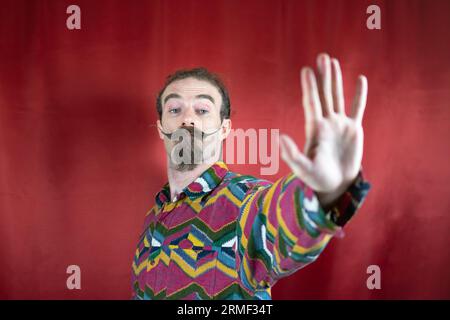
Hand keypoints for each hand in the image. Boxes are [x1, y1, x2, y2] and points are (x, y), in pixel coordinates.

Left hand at [280, 53, 367, 208]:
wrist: (335, 185)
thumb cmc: (317, 179)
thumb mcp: (303, 168)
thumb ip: (292, 154)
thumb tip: (279, 138)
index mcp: (315, 129)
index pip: (312, 103)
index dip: (309, 87)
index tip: (306, 70)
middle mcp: (327, 122)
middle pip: (324, 94)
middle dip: (323, 76)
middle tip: (322, 56)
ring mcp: (340, 124)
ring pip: (337, 97)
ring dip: (336, 79)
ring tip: (332, 61)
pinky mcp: (353, 129)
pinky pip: (357, 108)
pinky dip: (359, 94)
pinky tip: (360, 79)